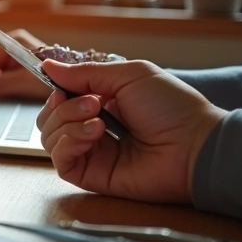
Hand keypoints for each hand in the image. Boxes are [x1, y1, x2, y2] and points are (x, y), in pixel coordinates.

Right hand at [37, 60, 225, 203]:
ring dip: (67, 123)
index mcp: (102, 103)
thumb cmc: (173, 108)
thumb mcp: (129, 76)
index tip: (61, 86)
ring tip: (98, 122)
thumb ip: (85, 72)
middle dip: (63, 107)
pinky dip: (68, 143)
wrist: (194, 146)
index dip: (56, 91)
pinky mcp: (91, 175)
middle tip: (93, 104)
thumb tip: (48, 65)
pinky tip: (93, 136)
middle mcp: (92, 127)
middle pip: (49, 118)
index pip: (60, 98)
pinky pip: (59, 160)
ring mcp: (91, 153)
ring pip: (49, 138)